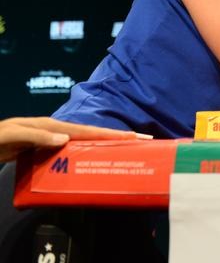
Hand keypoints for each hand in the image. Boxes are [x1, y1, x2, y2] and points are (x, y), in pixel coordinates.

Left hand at [0, 117, 141, 162]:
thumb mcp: (10, 136)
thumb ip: (35, 137)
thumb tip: (65, 139)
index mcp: (48, 126)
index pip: (85, 130)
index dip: (110, 134)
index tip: (133, 136)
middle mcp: (52, 131)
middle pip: (89, 134)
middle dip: (114, 137)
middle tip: (139, 141)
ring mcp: (47, 140)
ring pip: (81, 142)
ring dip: (101, 145)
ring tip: (121, 151)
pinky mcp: (40, 150)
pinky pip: (68, 152)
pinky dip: (83, 154)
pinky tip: (88, 162)